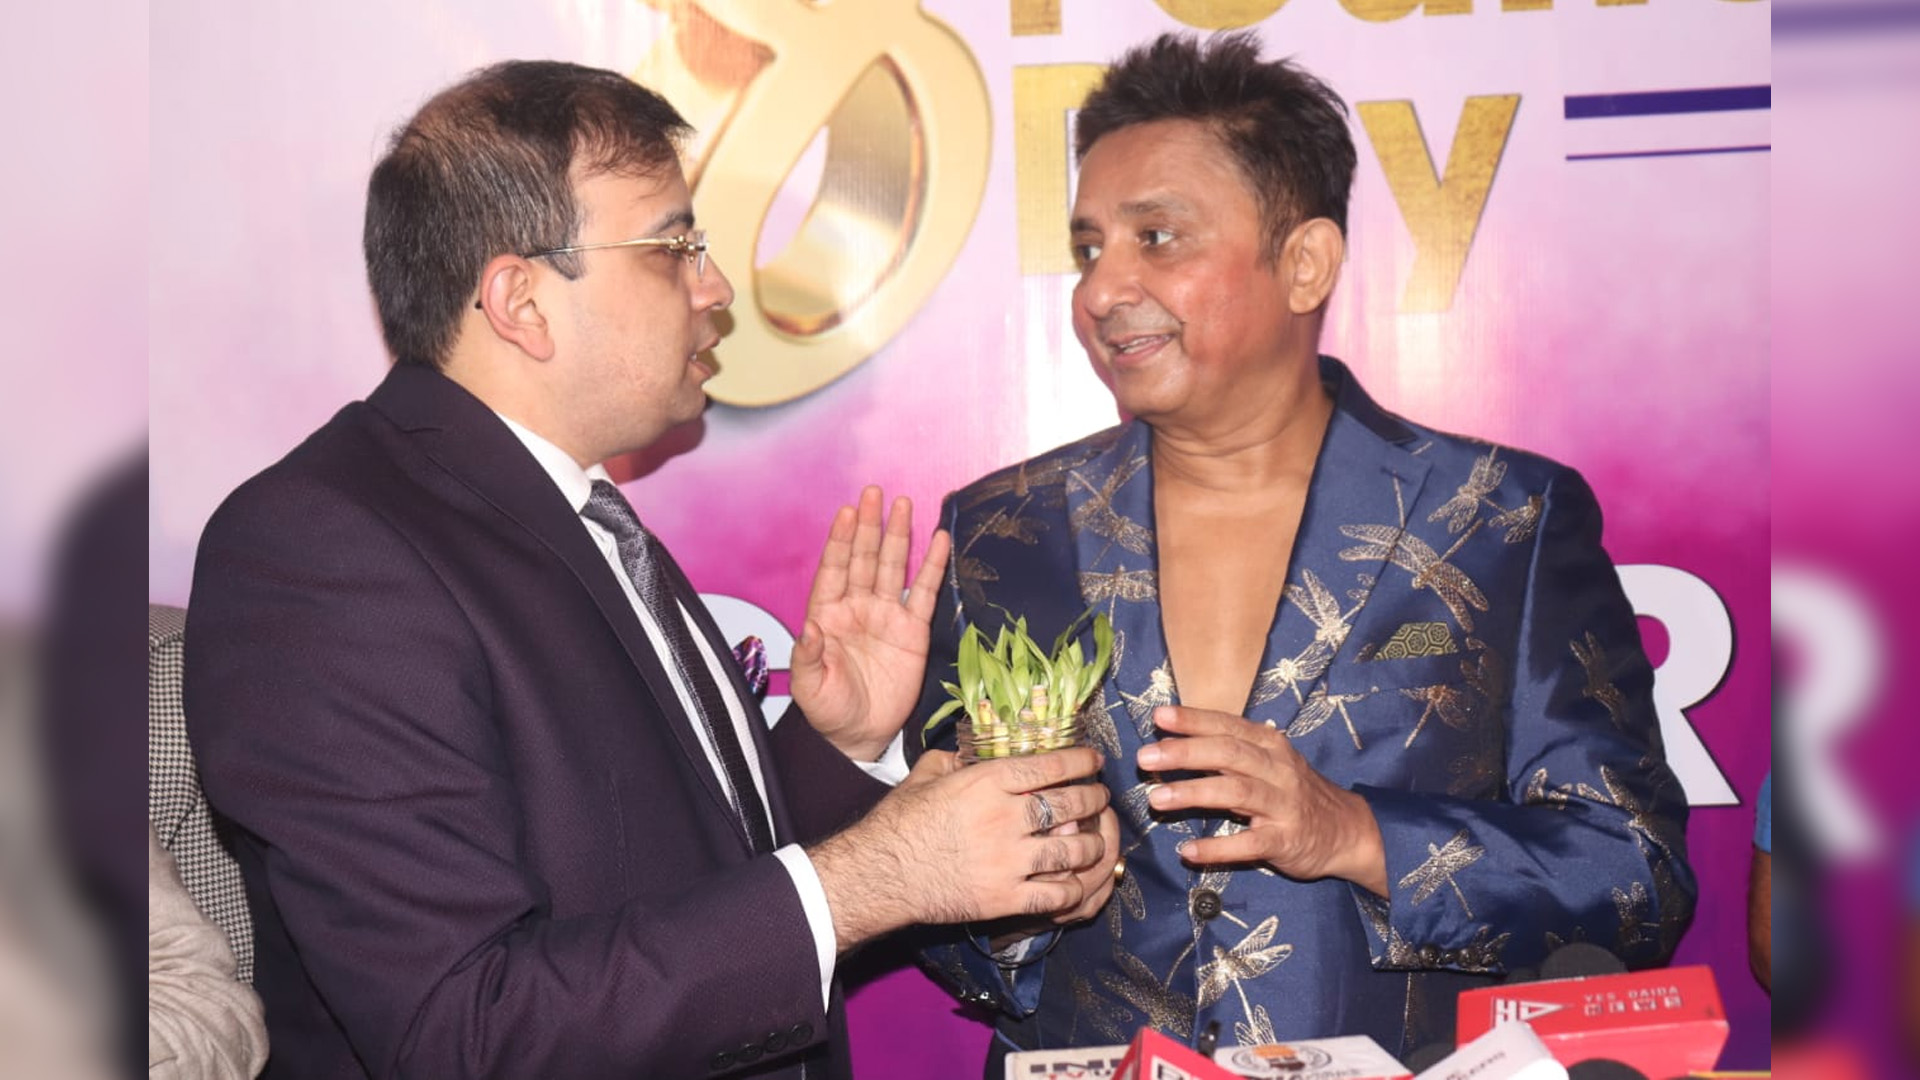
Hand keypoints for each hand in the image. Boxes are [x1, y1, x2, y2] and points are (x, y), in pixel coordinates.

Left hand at [790, 487, 951, 761]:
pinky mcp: (913, 630)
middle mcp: (857, 607)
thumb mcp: (810, 688)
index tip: (846, 512)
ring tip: (903, 504)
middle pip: (864, 558)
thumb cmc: (829, 710)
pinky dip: (932, 566)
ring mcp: (886, 616)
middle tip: (874, 493)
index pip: (834, 569)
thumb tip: (809, 628)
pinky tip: (938, 540)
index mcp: (827, 615)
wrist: (859, 734)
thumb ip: (808, 656)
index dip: (840, 541)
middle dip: (869, 526)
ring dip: (898, 536)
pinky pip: (924, 592)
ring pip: (892, 567)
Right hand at [810, 747, 1111, 951]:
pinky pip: (1056, 894)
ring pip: (1071, 851)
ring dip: (1091, 845)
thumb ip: (954, 760)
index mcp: (987, 782)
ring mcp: (1008, 860)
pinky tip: (1076, 882)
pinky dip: (1073, 888)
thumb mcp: (925, 776)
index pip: (1050, 767)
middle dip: (1093, 800)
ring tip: (1096, 841)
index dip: (1080, 762)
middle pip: (1069, 806)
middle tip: (1100, 798)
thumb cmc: (898, 822)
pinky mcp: (1005, 898)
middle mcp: (1005, 818)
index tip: (1094, 762)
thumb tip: (970, 754)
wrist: (879, 874)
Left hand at [1137, 705, 1387, 894]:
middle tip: (1147, 757)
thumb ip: (1228, 752)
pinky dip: (1218, 848)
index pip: (1228, 726)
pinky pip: (1249, 844)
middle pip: (1229, 754)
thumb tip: (1173, 741)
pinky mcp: (1286, 841)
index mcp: (1270, 746)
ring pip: (1236, 793)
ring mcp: (1283, 806)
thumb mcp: (1269, 763)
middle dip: (1186, 753)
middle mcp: (1278, 770)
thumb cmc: (1294, 792)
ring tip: (1156, 798)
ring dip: (1194, 794)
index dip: (1194, 720)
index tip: (1160, 716)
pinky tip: (1189, 851)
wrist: (1347, 831)